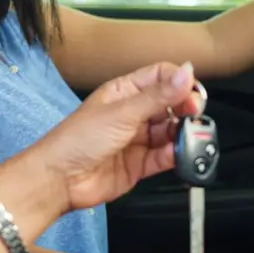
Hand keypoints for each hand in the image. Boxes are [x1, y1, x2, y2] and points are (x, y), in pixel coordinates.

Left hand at [28, 62, 202, 212]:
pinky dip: (176, 155)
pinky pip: (165, 156)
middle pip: (170, 104)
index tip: (194, 92)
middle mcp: (132, 113)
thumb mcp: (122, 112)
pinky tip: (179, 154)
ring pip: (170, 131)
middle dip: (186, 108)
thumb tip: (186, 72)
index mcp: (124, 92)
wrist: (59, 180)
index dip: (180, 81)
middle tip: (194, 115)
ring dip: (183, 134)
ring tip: (190, 137)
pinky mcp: (139, 164)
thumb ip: (158, 96)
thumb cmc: (78, 139)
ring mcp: (136, 139)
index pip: (160, 77)